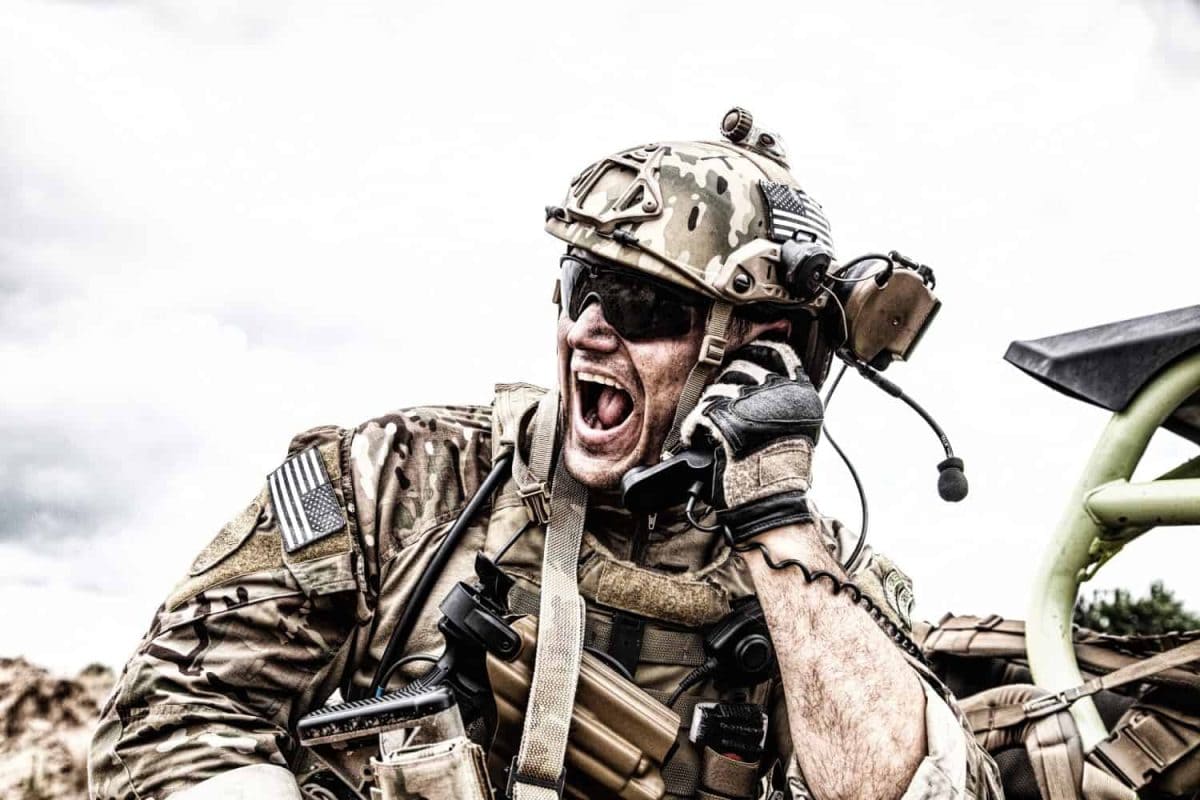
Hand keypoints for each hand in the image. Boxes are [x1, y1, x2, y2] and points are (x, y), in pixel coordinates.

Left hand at [680, 339, 822, 542]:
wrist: (772, 503)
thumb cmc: (783, 471)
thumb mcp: (799, 427)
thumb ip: (786, 397)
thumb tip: (765, 372)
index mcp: (800, 393)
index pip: (778, 353)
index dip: (758, 350)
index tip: (747, 353)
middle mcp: (778, 393)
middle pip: (740, 367)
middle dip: (726, 384)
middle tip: (724, 408)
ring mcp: (752, 405)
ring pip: (717, 390)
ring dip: (709, 408)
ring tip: (712, 428)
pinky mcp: (726, 422)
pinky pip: (700, 413)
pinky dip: (694, 428)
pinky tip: (697, 439)